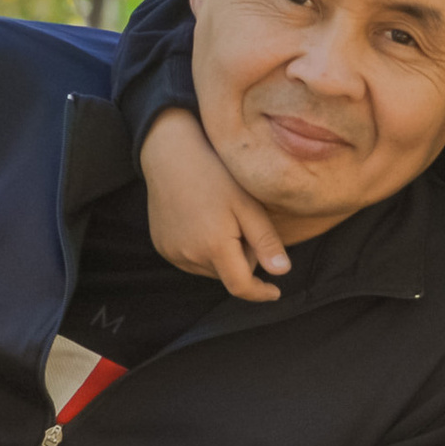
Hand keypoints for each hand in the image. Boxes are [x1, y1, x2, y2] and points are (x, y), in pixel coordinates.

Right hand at [142, 109, 287, 300]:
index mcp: (214, 246)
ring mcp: (172, 252)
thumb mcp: (248, 204)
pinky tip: (202, 221)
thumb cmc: (215, 173)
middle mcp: (189, 255)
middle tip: (240, 221)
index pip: (240, 286)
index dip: (260, 293)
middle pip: (228, 275)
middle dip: (241, 258)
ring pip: (211, 268)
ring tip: (219, 218)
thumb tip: (282, 272)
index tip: (275, 292)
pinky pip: (191, 260)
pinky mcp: (162, 246)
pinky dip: (203, 249)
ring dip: (222, 255)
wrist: (170, 153)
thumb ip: (266, 241)